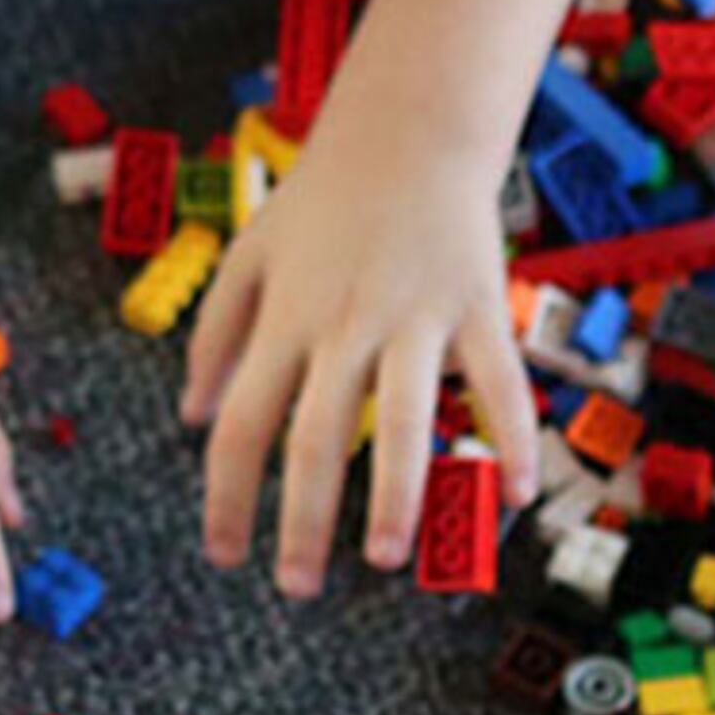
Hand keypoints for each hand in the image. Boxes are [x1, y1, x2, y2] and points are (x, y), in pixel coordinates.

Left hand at [183, 101, 540, 594]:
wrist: (409, 127)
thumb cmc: (326, 195)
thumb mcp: (251, 254)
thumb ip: (215, 334)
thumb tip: (193, 416)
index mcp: (285, 319)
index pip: (242, 424)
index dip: (228, 497)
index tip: (226, 555)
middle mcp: (344, 324)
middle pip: (314, 436)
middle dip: (302, 520)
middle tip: (296, 587)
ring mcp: (414, 316)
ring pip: (401, 418)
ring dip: (394, 495)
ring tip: (386, 557)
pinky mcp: (476, 304)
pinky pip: (498, 382)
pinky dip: (515, 438)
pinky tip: (521, 495)